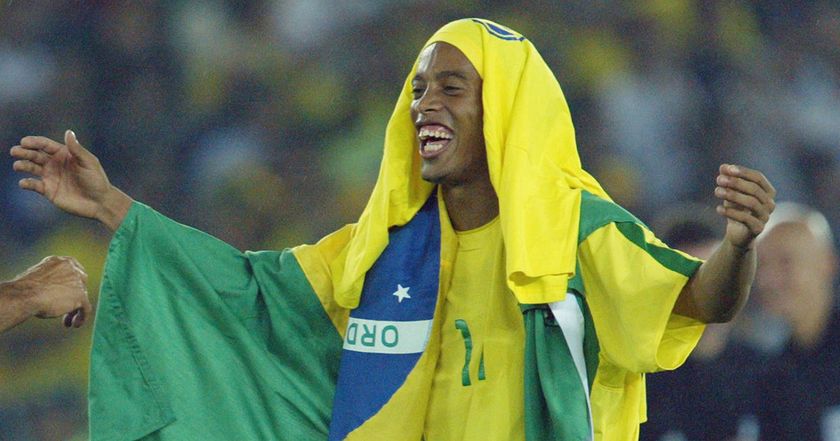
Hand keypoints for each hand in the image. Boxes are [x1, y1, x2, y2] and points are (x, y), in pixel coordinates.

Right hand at [10, 130, 131, 230]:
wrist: (99, 202)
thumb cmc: (97, 180)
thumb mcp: (89, 162)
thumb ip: (76, 149)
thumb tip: (68, 132)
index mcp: (64, 154)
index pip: (45, 145)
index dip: (34, 142)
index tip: (24, 142)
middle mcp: (54, 164)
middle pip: (35, 155)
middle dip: (24, 152)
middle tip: (15, 151)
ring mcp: (50, 177)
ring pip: (31, 168)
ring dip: (23, 165)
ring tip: (18, 165)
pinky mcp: (48, 190)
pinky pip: (33, 185)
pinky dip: (27, 183)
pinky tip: (24, 183)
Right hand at [14, 256, 91, 327]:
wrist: (24, 295)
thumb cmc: (25, 290)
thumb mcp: (40, 279)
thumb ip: (52, 281)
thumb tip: (55, 292)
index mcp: (62, 262)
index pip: (75, 272)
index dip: (73, 284)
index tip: (68, 294)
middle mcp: (73, 269)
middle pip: (80, 285)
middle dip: (73, 297)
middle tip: (65, 309)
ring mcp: (78, 282)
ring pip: (81, 297)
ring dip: (74, 310)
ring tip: (67, 321)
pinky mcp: (80, 296)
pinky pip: (86, 308)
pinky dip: (82, 317)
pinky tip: (74, 324)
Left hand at [714, 164, 775, 248]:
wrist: (738, 233)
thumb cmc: (736, 208)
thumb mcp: (731, 192)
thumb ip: (728, 178)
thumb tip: (723, 166)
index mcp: (768, 191)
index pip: (758, 177)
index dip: (743, 172)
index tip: (726, 169)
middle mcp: (770, 203)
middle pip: (754, 189)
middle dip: (736, 182)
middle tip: (719, 180)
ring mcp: (766, 216)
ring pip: (751, 202)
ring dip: (732, 195)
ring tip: (716, 191)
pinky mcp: (758, 228)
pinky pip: (746, 218)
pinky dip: (731, 212)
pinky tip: (718, 209)